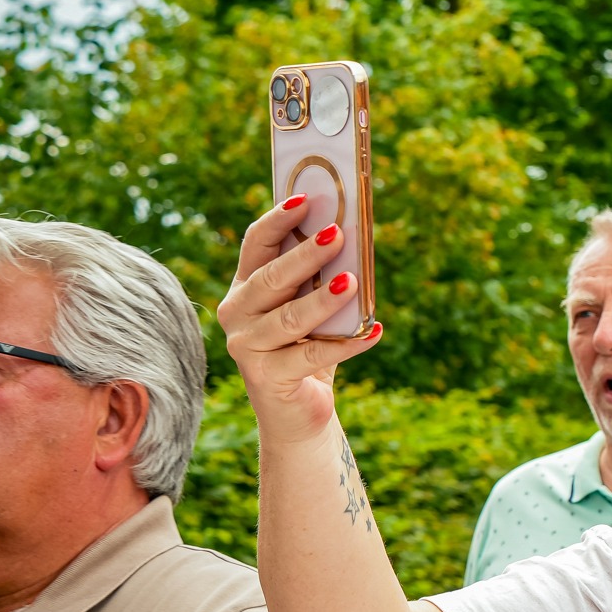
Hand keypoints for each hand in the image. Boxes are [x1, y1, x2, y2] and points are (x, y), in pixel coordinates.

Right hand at [217, 194, 382, 440]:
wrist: (298, 412)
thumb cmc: (308, 348)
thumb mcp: (311, 308)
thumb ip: (320, 279)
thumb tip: (350, 237)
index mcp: (245, 287)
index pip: (256, 245)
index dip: (279, 220)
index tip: (306, 199)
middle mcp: (236, 313)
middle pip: (272, 277)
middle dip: (306, 254)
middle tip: (337, 234)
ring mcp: (246, 346)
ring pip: (290, 317)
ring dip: (324, 299)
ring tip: (353, 282)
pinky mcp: (265, 377)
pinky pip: (313, 355)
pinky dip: (347, 344)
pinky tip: (375, 332)